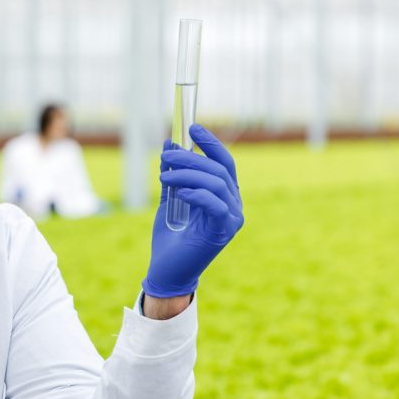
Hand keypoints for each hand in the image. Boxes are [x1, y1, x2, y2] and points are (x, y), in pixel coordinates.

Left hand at [143, 124, 243, 297]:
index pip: (224, 162)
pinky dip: (196, 194)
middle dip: (191, 158)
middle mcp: (233, 205)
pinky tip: (179, 193)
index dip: (210, 143)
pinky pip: (215, 205)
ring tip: (164, 176)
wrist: (167, 270)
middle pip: (218, 170)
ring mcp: (231, 219)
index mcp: (224, 196)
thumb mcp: (169, 198)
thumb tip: (168, 144)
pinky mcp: (223, 231)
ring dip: (188, 175)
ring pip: (216, 184)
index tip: (192, 128)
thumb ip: (172, 173)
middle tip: (167, 155)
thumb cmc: (171, 237)